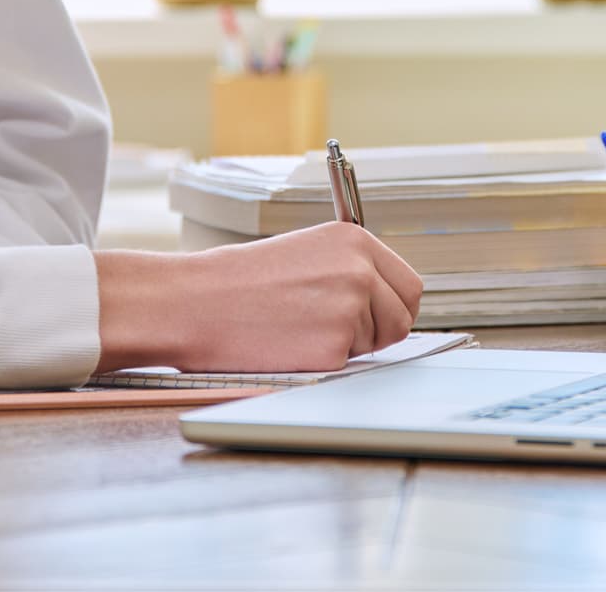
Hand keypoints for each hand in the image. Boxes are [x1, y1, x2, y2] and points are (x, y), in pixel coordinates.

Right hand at [93, 224, 422, 374]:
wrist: (196, 302)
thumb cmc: (240, 281)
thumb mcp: (305, 253)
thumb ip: (350, 269)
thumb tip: (385, 301)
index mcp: (354, 240)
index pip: (409, 285)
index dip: (393, 306)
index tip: (377, 315)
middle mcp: (360, 270)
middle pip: (402, 318)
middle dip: (380, 332)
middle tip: (339, 331)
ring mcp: (351, 309)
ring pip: (375, 345)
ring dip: (347, 346)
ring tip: (298, 328)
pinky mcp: (334, 348)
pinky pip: (348, 365)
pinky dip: (324, 362)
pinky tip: (290, 344)